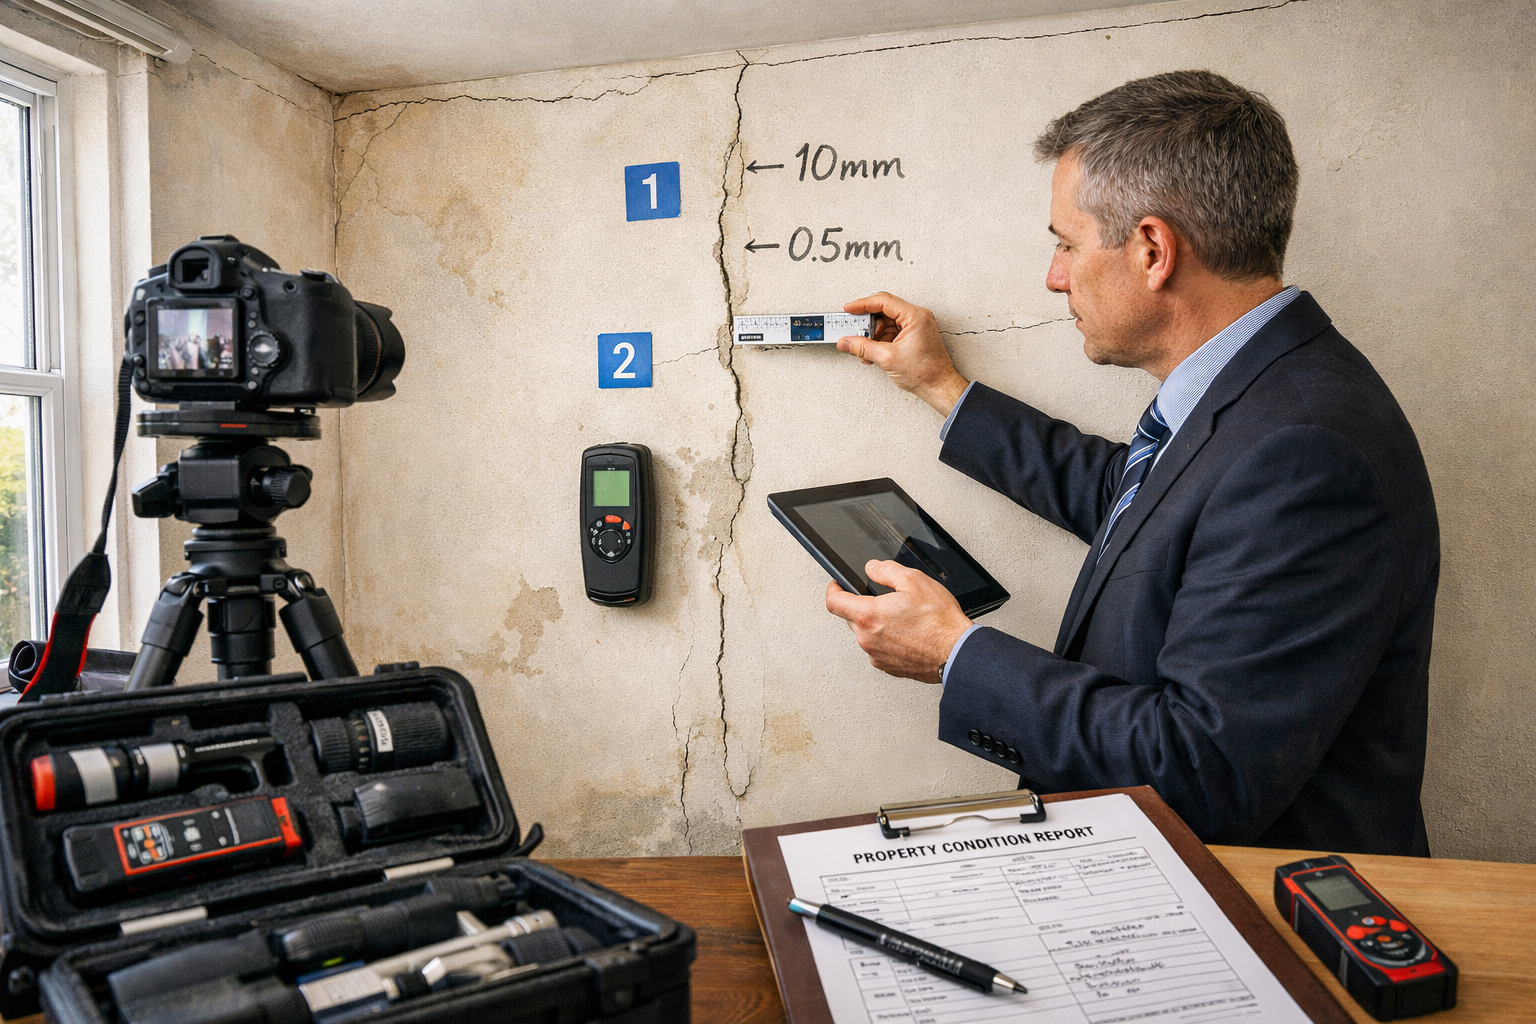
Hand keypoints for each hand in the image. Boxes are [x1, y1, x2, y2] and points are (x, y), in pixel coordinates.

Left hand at [825, 559, 972, 683]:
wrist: (956, 652)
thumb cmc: (939, 622)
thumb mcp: (913, 580)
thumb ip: (885, 570)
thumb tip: (872, 568)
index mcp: (868, 616)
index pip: (834, 602)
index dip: (833, 589)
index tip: (837, 585)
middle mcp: (867, 639)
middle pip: (851, 618)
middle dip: (863, 606)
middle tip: (886, 600)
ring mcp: (877, 656)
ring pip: (866, 634)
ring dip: (877, 624)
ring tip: (903, 618)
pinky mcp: (889, 667)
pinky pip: (879, 649)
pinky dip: (888, 640)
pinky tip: (907, 634)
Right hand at [838, 292, 970, 415]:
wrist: (938, 386)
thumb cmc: (926, 373)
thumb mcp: (887, 358)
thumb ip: (863, 347)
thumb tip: (847, 342)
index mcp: (915, 317)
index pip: (884, 301)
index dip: (863, 304)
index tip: (850, 309)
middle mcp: (917, 318)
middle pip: (884, 310)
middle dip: (867, 322)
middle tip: (854, 329)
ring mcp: (916, 326)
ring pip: (887, 322)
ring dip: (873, 334)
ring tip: (865, 347)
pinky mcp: (914, 335)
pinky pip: (892, 331)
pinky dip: (881, 340)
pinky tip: (873, 351)